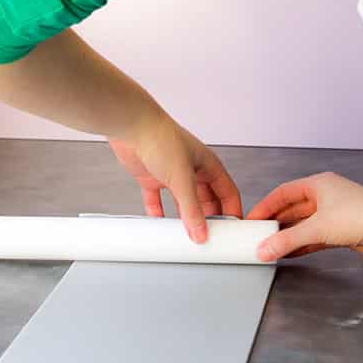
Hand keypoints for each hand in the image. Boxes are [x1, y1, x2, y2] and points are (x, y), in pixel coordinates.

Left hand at [109, 110, 241, 242]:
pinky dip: (159, 213)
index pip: (228, 193)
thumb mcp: (182, 179)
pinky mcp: (154, 177)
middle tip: (208, 236)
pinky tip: (159, 223)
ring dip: (185, 218)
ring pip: (184, 203)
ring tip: (186, 235)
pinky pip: (158, 201)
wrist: (130, 126)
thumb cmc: (160, 137)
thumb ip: (192, 209)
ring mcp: (173, 175)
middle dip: (208, 219)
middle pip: (207, 201)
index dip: (232, 211)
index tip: (231, 230)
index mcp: (208, 165)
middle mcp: (193, 170)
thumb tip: (199, 232)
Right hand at [245, 173, 362, 261]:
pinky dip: (301, 246)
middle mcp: (326, 197)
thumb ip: (288, 241)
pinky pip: (314, 238)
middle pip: (292, 210)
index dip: (265, 206)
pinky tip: (289, 253)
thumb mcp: (318, 228)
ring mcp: (334, 215)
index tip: (251, 220)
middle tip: (258, 236)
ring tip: (270, 247)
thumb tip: (266, 248)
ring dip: (287, 237)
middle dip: (275, 224)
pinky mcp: (341, 232)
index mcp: (319, 184)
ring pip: (303, 226)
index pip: (283, 193)